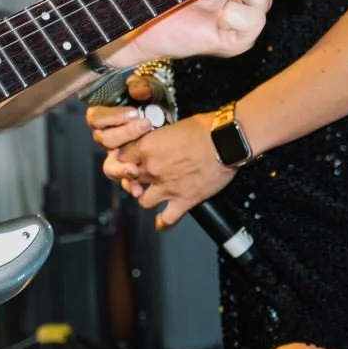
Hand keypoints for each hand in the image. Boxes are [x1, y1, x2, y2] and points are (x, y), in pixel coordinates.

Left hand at [97, 109, 234, 228]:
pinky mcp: (183, 200)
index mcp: (147, 147)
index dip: (125, 160)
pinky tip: (160, 222)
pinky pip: (167, 218)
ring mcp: (167, 187)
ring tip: (152, 193)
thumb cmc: (204, 128)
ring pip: (143, 200)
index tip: (130, 160)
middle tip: (140, 176)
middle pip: (129, 180)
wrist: (225, 141)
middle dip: (133, 179)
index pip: (122, 158)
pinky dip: (163, 222)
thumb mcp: (171, 126)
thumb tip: (156, 143)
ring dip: (146, 197)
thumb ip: (157, 138)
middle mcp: (152, 169)